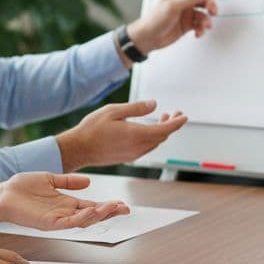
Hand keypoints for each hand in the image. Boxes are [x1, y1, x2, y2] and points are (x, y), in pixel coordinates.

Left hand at [0, 172, 129, 231]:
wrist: (1, 194)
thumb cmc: (21, 188)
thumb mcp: (50, 179)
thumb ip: (69, 181)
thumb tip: (89, 181)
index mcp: (65, 203)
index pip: (91, 205)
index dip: (107, 205)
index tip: (122, 203)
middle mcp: (64, 213)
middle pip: (92, 215)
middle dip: (109, 212)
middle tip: (125, 209)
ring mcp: (57, 220)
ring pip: (83, 220)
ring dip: (99, 214)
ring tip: (113, 207)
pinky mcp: (48, 223)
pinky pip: (68, 223)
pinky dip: (81, 218)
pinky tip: (91, 211)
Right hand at [55, 99, 187, 170]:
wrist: (79, 149)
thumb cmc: (93, 128)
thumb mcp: (114, 111)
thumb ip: (136, 108)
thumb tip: (154, 105)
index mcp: (136, 135)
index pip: (165, 129)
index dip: (177, 122)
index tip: (184, 116)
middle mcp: (138, 147)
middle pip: (162, 137)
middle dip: (171, 124)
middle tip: (174, 112)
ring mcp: (133, 155)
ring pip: (155, 143)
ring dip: (161, 131)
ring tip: (162, 117)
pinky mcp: (128, 158)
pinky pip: (147, 147)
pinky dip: (152, 137)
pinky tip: (148, 129)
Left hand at [126, 0, 232, 55]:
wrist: (147, 38)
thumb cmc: (155, 19)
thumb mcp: (173, 6)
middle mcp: (185, 0)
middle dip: (212, 5)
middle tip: (214, 13)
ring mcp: (187, 13)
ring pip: (204, 14)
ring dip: (206, 21)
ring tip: (203, 28)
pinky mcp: (188, 24)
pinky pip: (200, 25)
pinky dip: (202, 29)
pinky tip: (198, 34)